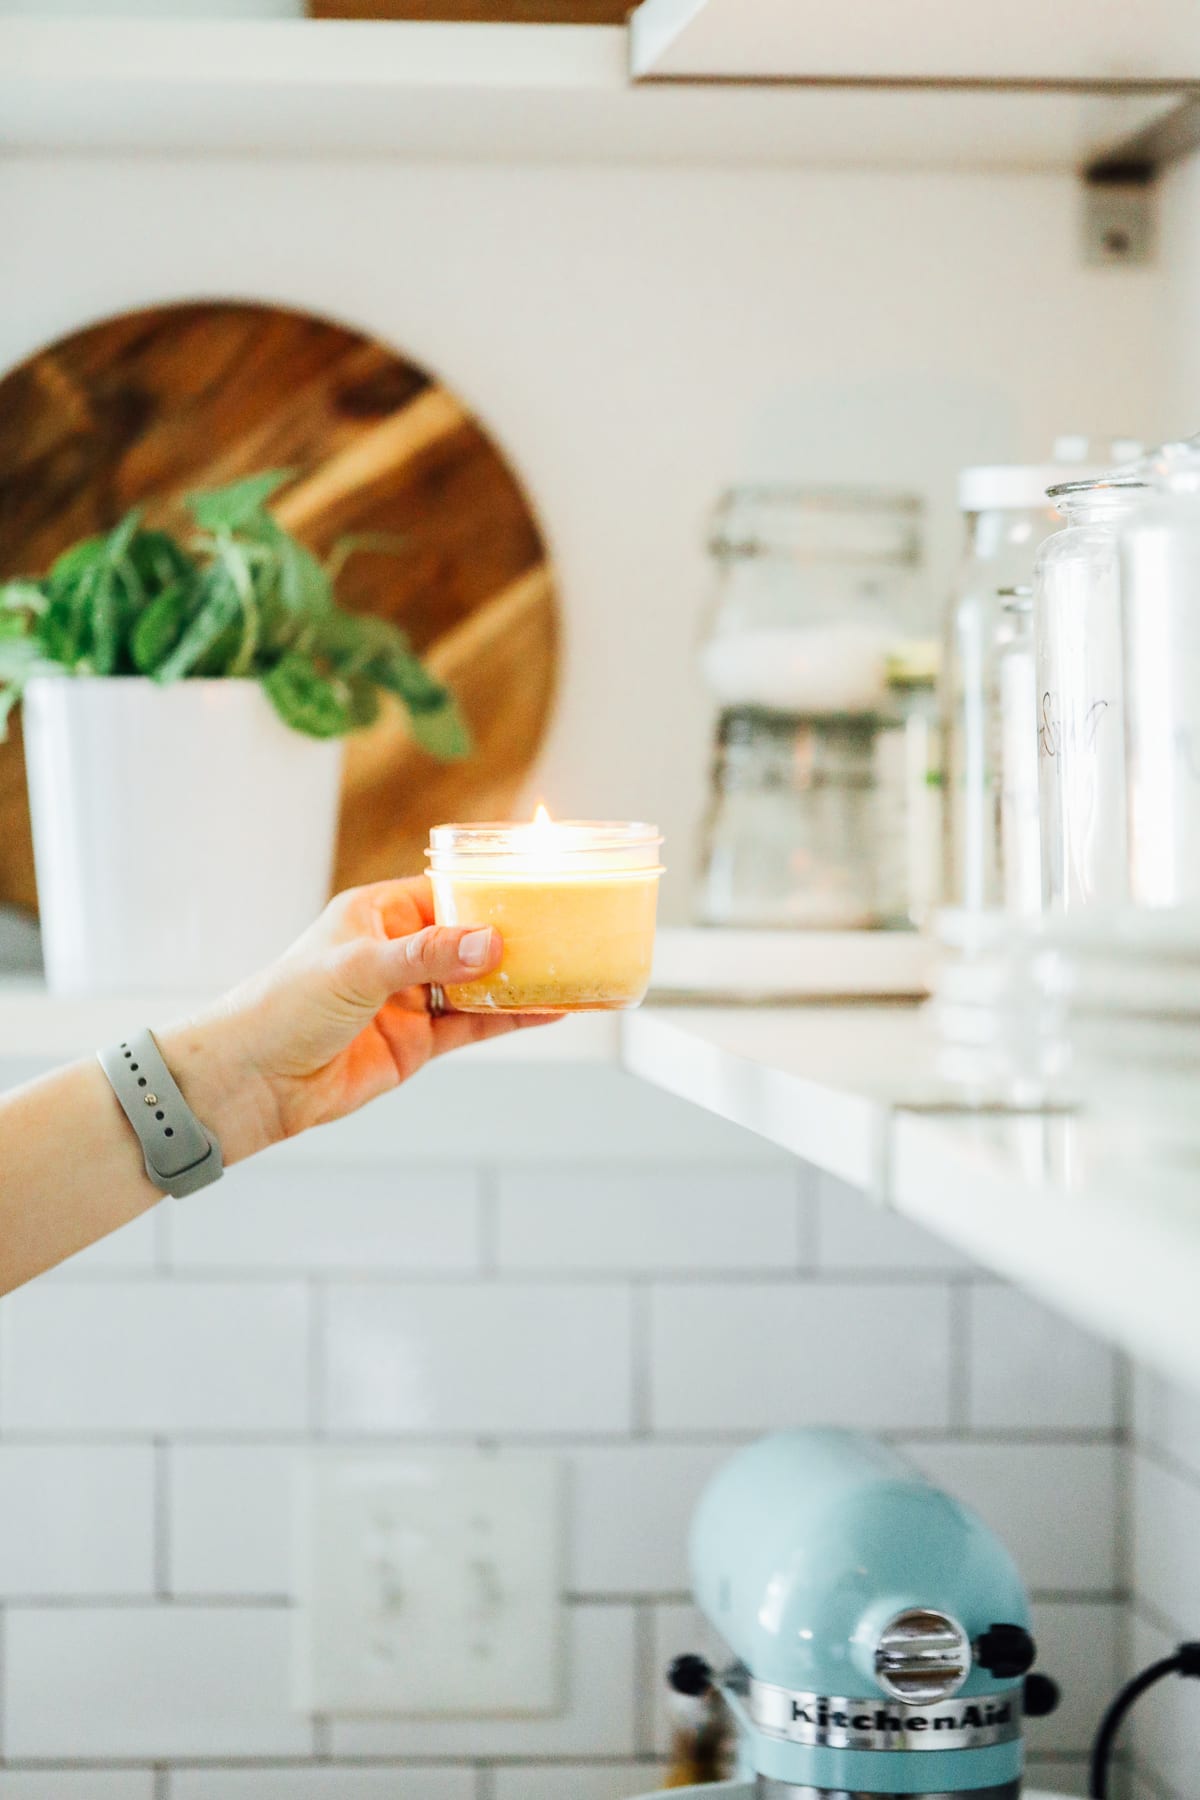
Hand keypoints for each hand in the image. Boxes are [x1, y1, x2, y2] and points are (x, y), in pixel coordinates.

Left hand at [159, 878, 554, 1161]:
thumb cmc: (285, 1006)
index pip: (446, 891)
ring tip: (572, 967)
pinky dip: (512, 1017)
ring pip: (480, 981)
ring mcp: (411, 998)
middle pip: (471, 936)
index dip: (490, 888)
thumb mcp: (358, 969)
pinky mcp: (419, 1041)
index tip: (539, 884)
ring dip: (521, 978)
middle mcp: (398, 951)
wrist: (254, 1082)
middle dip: (516, 934)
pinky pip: (476, 1023)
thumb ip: (428, 956)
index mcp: (378, 914)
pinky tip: (549, 1010)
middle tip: (569, 927)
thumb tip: (493, 943)